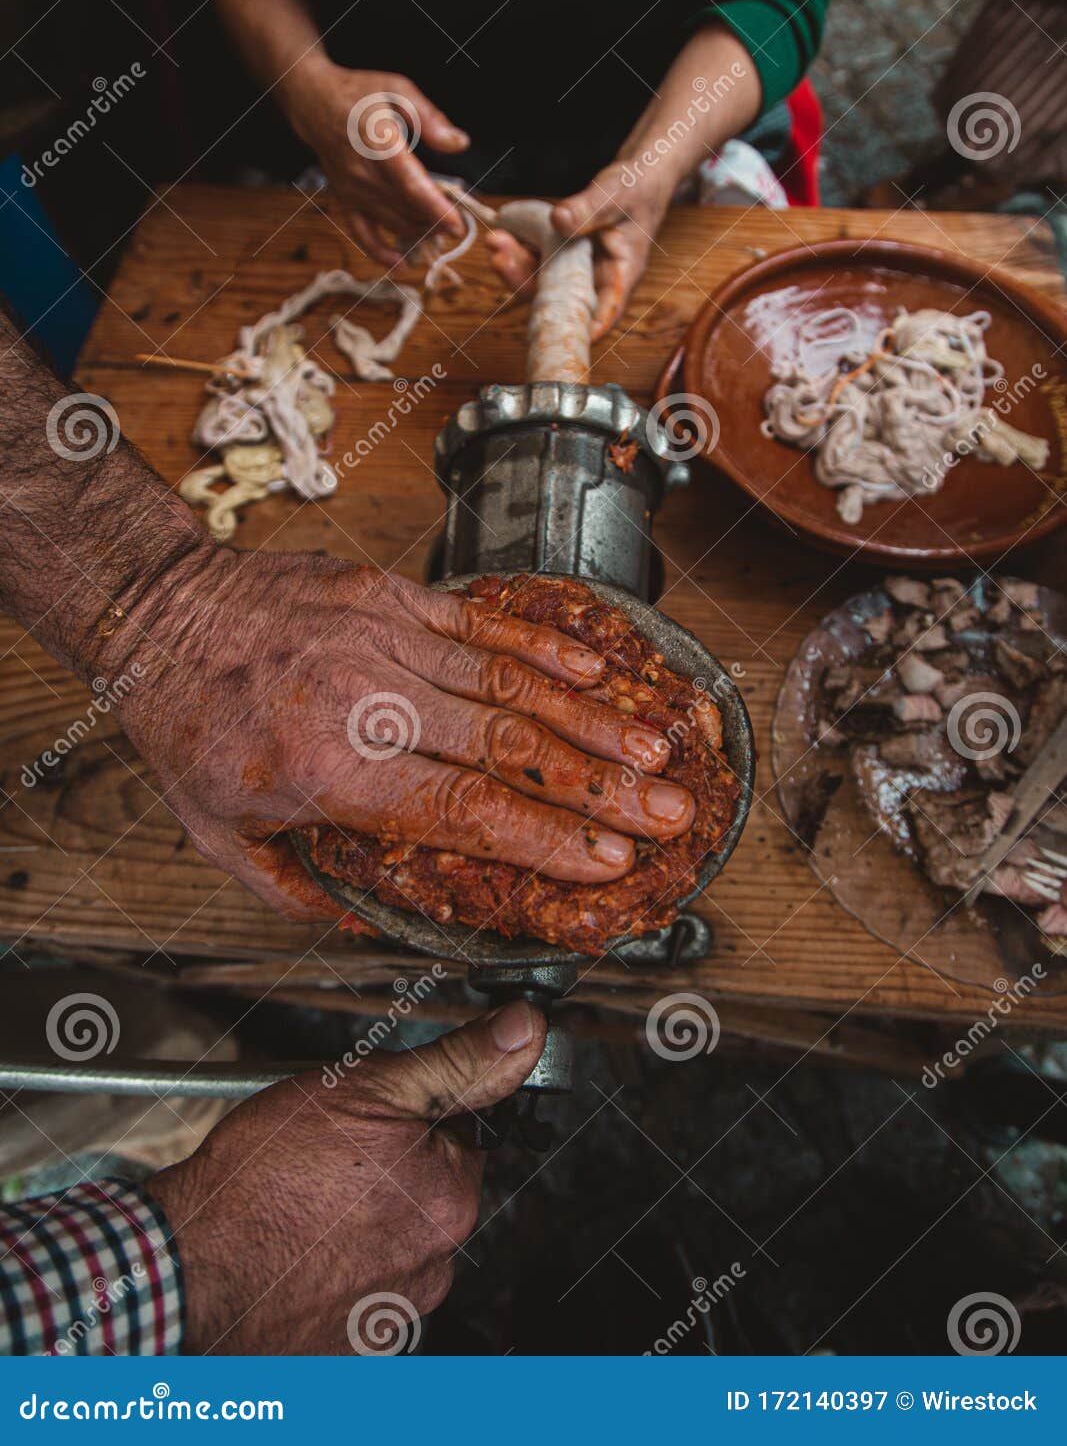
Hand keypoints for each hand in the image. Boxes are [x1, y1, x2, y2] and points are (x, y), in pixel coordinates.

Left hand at [113, 552, 693, 918]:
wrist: (158, 611)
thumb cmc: (188, 726)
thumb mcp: (221, 838)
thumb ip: (303, 891)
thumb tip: (373, 927)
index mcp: (329, 769)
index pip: (463, 811)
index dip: (546, 840)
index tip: (608, 863)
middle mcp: (365, 699)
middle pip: (507, 748)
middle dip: (599, 788)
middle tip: (669, 814)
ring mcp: (380, 636)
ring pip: (507, 681)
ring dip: (589, 716)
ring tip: (653, 747)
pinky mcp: (387, 592)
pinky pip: (480, 620)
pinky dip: (542, 644)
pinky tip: (593, 667)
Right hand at [150, 1001, 545, 1353]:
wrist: (188, 1267)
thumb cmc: (264, 1177)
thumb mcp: (366, 1087)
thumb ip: (457, 1062)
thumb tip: (526, 1029)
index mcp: (451, 1196)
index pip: (459, 1141)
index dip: (410, 1121)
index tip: (364, 1122)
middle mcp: (436, 1263)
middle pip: (429, 1195)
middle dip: (387, 1173)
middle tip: (325, 1161)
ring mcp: (395, 1312)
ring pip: (394, 1242)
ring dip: (362, 1223)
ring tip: (304, 1206)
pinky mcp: (353, 1348)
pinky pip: (360, 1290)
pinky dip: (336, 1269)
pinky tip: (298, 1248)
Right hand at [281, 58, 468, 265]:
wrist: (314, 103)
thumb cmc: (360, 94)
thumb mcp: (397, 90)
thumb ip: (430, 118)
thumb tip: (459, 143)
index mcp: (378, 143)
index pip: (411, 185)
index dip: (436, 209)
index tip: (459, 224)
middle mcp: (362, 173)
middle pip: (405, 210)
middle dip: (436, 224)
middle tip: (459, 227)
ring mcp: (352, 191)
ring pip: (391, 223)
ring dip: (419, 234)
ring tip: (442, 234)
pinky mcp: (345, 201)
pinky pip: (362, 234)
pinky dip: (381, 253)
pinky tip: (402, 263)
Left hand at [486, 165, 671, 340]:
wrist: (635, 178)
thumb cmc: (637, 188)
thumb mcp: (616, 194)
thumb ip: (589, 209)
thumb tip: (557, 220)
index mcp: (620, 273)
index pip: (604, 311)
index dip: (582, 328)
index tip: (555, 332)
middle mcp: (596, 279)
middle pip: (560, 299)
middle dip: (526, 282)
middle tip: (499, 259)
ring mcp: (576, 270)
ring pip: (543, 281)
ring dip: (515, 265)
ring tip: (495, 240)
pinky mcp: (561, 257)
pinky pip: (537, 261)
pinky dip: (518, 250)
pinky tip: (501, 231)